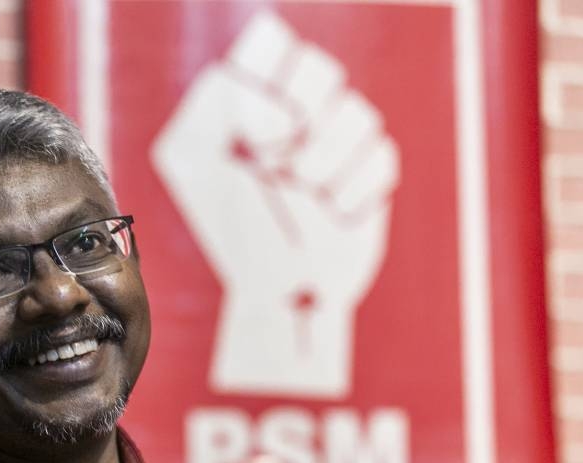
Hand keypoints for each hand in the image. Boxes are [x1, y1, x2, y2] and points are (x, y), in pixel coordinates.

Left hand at [152, 10, 398, 397]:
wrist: (281, 298)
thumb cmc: (235, 240)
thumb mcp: (201, 178)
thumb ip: (218, 124)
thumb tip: (274, 118)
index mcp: (248, 102)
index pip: (267, 44)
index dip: (270, 77)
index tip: (255, 135)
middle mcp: (296, 115)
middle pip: (321, 72)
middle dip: (306, 115)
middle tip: (280, 158)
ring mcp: (336, 143)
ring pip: (358, 114)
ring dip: (330, 154)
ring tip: (306, 187)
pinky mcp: (369, 173)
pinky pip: (382, 156)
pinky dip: (358, 186)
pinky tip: (336, 211)